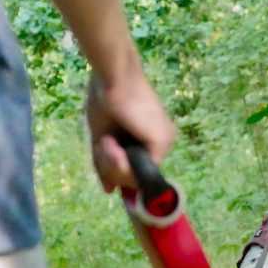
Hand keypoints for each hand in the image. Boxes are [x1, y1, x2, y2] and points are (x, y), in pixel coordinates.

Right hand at [85, 70, 176, 192]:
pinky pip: (136, 172)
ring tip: (106, 139)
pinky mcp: (161, 143)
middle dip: (111, 167)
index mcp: (151, 139)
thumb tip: (109, 191)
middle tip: (103, 143)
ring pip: (135, 178)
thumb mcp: (102, 139)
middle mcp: (163, 143)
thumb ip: (107, 165)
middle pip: (134, 177)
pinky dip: (118, 162)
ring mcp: (165, 143)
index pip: (135, 171)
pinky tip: (112, 141)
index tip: (103, 152)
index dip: (116, 170)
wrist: (112, 76)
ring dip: (112, 164)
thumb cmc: (105, 98)